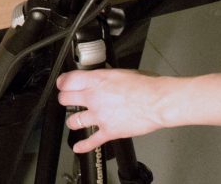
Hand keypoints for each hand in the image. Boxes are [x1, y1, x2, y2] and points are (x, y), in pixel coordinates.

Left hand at [57, 69, 173, 153]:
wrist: (158, 101)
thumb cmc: (146, 85)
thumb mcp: (122, 72)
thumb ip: (107, 76)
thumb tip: (102, 75)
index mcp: (97, 80)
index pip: (67, 81)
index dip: (62, 82)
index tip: (62, 84)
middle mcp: (94, 98)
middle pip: (65, 99)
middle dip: (64, 99)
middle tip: (66, 99)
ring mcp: (100, 116)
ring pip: (74, 120)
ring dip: (72, 120)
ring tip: (74, 120)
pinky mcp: (109, 131)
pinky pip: (92, 141)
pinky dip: (83, 146)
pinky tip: (78, 147)